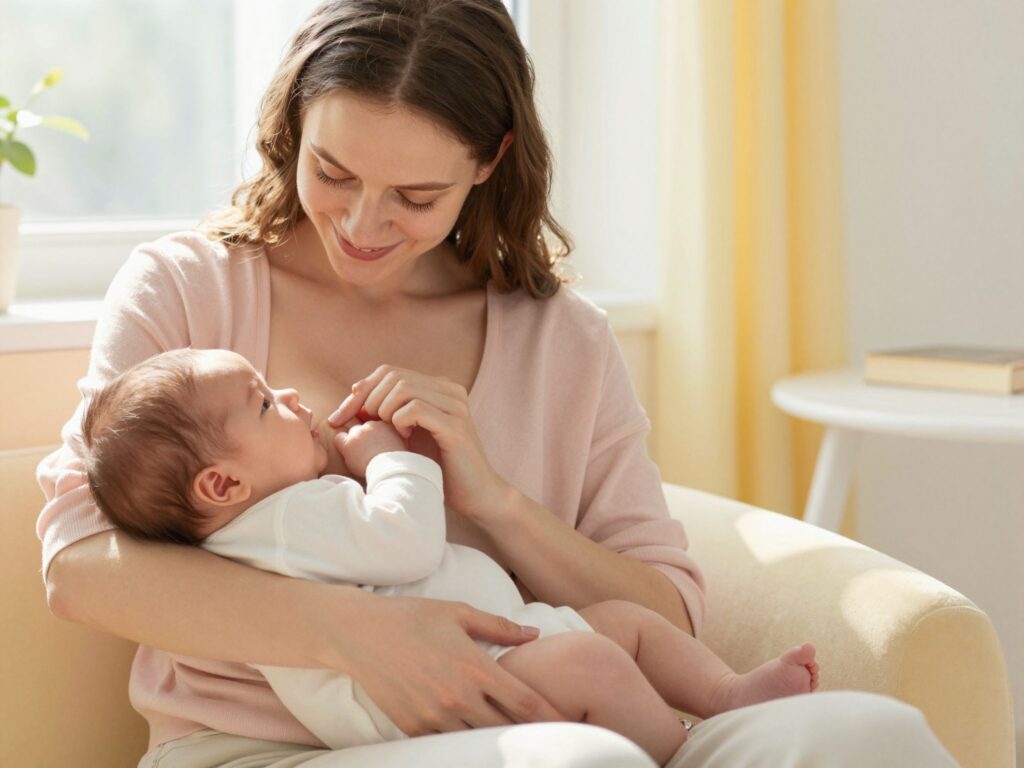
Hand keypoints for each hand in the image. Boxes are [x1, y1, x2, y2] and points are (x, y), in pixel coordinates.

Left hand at [328, 366, 515, 523]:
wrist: (476, 494)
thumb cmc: (439, 467)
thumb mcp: (409, 434)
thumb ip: (389, 411)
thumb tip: (355, 392)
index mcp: (438, 387)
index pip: (389, 371)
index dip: (361, 389)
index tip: (341, 415)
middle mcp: (450, 390)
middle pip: (394, 375)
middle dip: (367, 400)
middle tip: (362, 426)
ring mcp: (455, 406)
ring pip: (404, 388)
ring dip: (384, 409)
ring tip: (387, 432)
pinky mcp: (456, 426)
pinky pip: (417, 408)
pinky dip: (400, 420)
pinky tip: (402, 438)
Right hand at [340, 594, 564, 734]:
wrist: (359, 634)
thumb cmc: (412, 617)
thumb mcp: (458, 612)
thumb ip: (499, 627)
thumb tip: (534, 633)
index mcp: (475, 666)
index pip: (524, 703)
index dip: (551, 717)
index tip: (568, 724)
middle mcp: (458, 697)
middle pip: (507, 729)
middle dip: (529, 733)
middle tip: (547, 736)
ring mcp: (434, 717)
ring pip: (478, 742)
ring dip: (496, 741)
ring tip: (511, 739)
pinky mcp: (413, 728)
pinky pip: (447, 745)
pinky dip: (463, 743)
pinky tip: (473, 739)